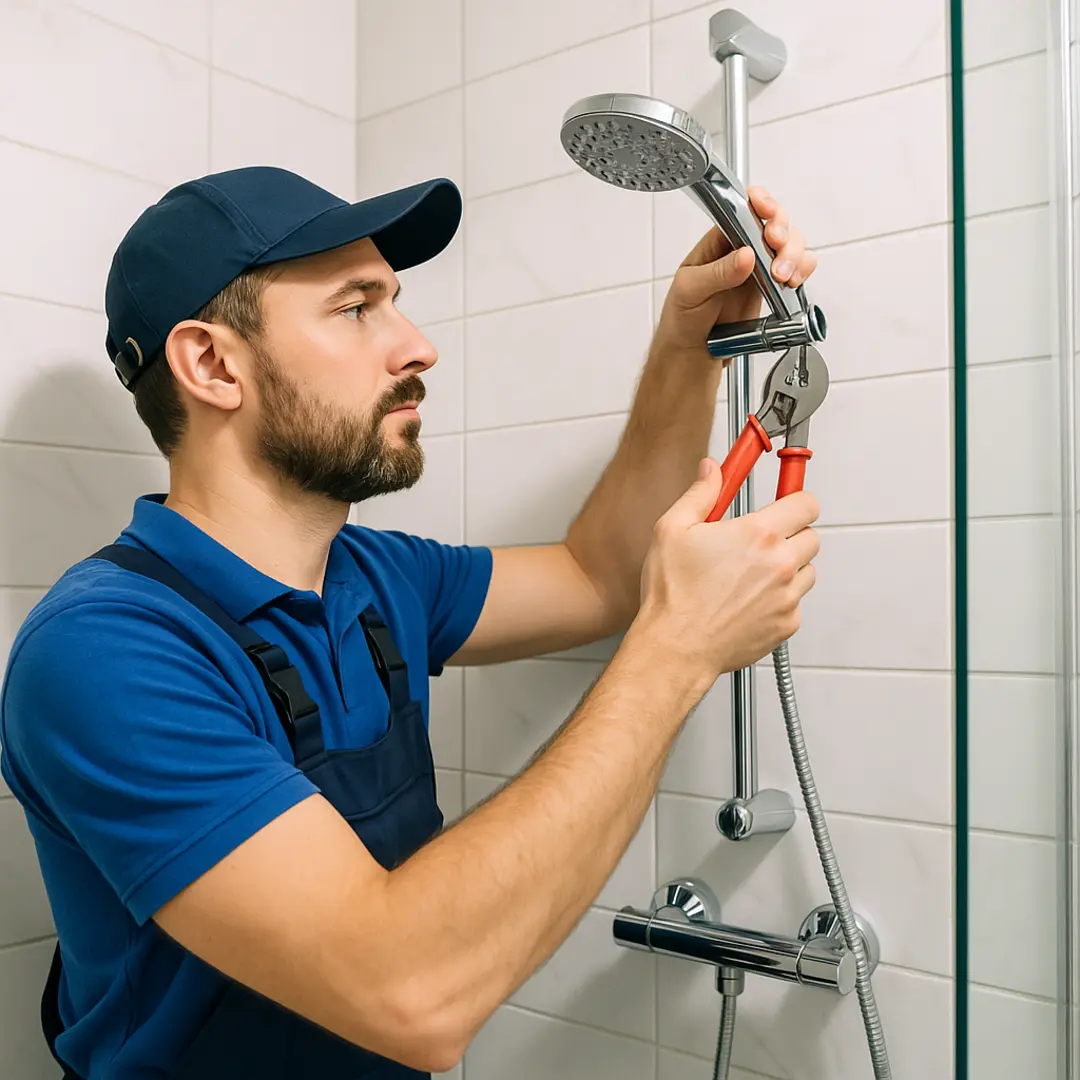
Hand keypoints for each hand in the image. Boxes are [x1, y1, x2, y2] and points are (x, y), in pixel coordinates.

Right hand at [636, 458, 819, 676]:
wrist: (676, 647)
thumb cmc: (673, 594)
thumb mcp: (672, 530)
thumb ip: (700, 493)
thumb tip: (712, 470)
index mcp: (757, 534)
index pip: (806, 503)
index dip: (795, 500)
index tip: (786, 504)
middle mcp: (780, 563)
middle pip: (811, 536)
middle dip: (790, 535)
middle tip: (760, 543)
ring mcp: (787, 596)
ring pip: (807, 570)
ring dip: (788, 568)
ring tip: (752, 575)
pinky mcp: (788, 624)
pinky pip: (796, 602)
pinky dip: (780, 599)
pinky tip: (748, 601)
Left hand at [654, 187, 817, 354]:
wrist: (692, 353)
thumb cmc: (681, 318)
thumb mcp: (690, 291)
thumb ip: (717, 273)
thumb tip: (745, 256)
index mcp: (718, 241)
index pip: (743, 209)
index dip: (760, 203)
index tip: (766, 212)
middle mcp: (741, 249)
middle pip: (774, 222)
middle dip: (781, 230)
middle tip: (775, 246)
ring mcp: (759, 268)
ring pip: (790, 244)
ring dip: (794, 253)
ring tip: (782, 275)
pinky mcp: (772, 288)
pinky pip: (797, 269)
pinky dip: (803, 270)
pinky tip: (793, 281)